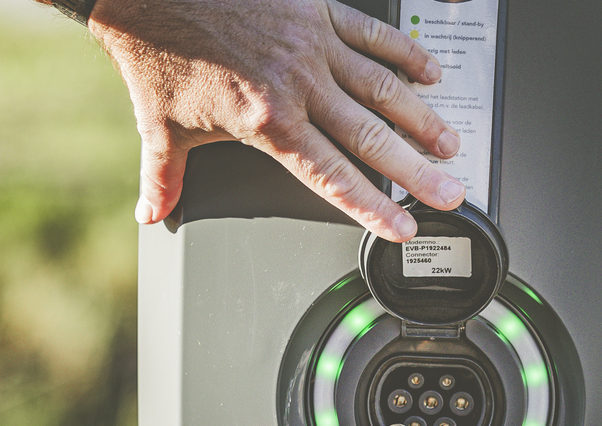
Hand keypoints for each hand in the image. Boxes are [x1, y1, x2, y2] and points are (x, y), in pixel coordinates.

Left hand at [90, 0, 463, 241]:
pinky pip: (373, 34)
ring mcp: (313, 45)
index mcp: (266, 121)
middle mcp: (298, 85)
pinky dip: (405, 54)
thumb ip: (163, 176)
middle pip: (371, 138)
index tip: (401, 227)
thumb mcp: (158, 124)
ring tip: (449, 143)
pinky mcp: (316, 11)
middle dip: (415, 171)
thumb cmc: (159, 51)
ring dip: (421, 118)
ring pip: (382, 88)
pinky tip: (429, 71)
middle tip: (448, 192)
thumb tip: (152, 211)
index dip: (370, 207)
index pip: (330, 176)